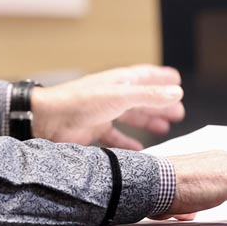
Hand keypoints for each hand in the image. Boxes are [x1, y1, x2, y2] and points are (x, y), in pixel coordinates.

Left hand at [30, 64, 184, 149]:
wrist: (48, 119)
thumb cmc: (81, 102)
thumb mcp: (120, 97)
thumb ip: (149, 96)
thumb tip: (177, 92)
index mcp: (119, 82)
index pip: (146, 76)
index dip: (162, 78)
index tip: (177, 81)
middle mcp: (112, 95)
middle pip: (142, 98)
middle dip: (160, 104)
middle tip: (178, 112)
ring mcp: (103, 112)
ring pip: (131, 117)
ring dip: (148, 121)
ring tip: (164, 128)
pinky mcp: (94, 130)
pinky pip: (116, 137)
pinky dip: (128, 143)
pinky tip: (138, 149)